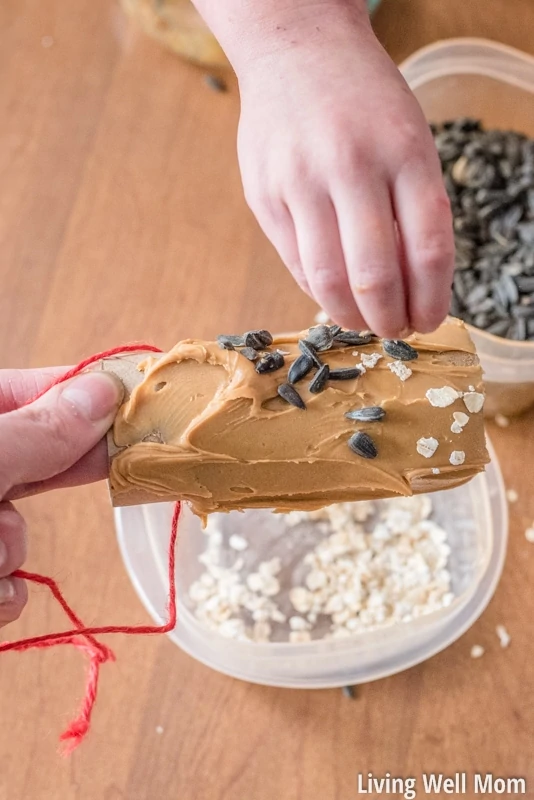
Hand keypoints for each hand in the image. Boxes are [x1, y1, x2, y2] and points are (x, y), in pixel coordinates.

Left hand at [0, 369, 121, 628]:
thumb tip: (101, 393)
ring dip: (11, 551)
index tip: (145, 401)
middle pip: (36, 462)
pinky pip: (7, 584)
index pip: (35, 390)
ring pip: (17, 535)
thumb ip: (36, 431)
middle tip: (122, 468)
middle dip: (55, 483)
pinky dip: (2, 594)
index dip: (90, 392)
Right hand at [235, 8, 453, 335]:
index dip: (431, 299)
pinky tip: (332, 293)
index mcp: (404, 151)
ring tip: (363, 321)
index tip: (429, 321)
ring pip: (329, 279)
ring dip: (351, 317)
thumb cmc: (363, 101)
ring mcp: (301, 181)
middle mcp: (351, 166)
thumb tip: (414, 287)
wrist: (295, 49)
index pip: (428, 248)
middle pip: (376, 274)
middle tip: (395, 331)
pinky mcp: (264, 195)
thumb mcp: (409, 139)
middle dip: (390, 319)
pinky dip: (319, 290)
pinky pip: (296, 263)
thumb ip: (413, 207)